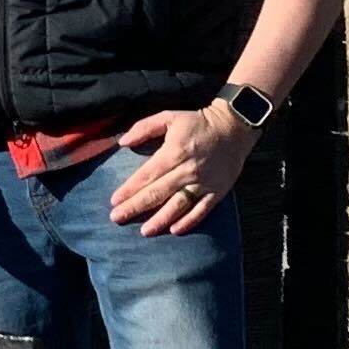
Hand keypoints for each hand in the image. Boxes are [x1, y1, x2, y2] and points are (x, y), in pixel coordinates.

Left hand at [107, 101, 255, 235]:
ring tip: (144, 231)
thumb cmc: (197, 123)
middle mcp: (187, 170)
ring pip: (178, 205)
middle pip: (158, 193)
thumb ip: (144, 128)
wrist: (234, 128)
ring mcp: (203, 183)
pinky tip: (175, 230)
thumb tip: (122, 142)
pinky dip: (189, 221)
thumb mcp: (169, 117)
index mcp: (174, 152)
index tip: (114, 201)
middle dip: (135, 207)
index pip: (147, 175)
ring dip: (160, 219)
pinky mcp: (217, 192)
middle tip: (117, 219)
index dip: (129, 189)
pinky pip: (202, 210)